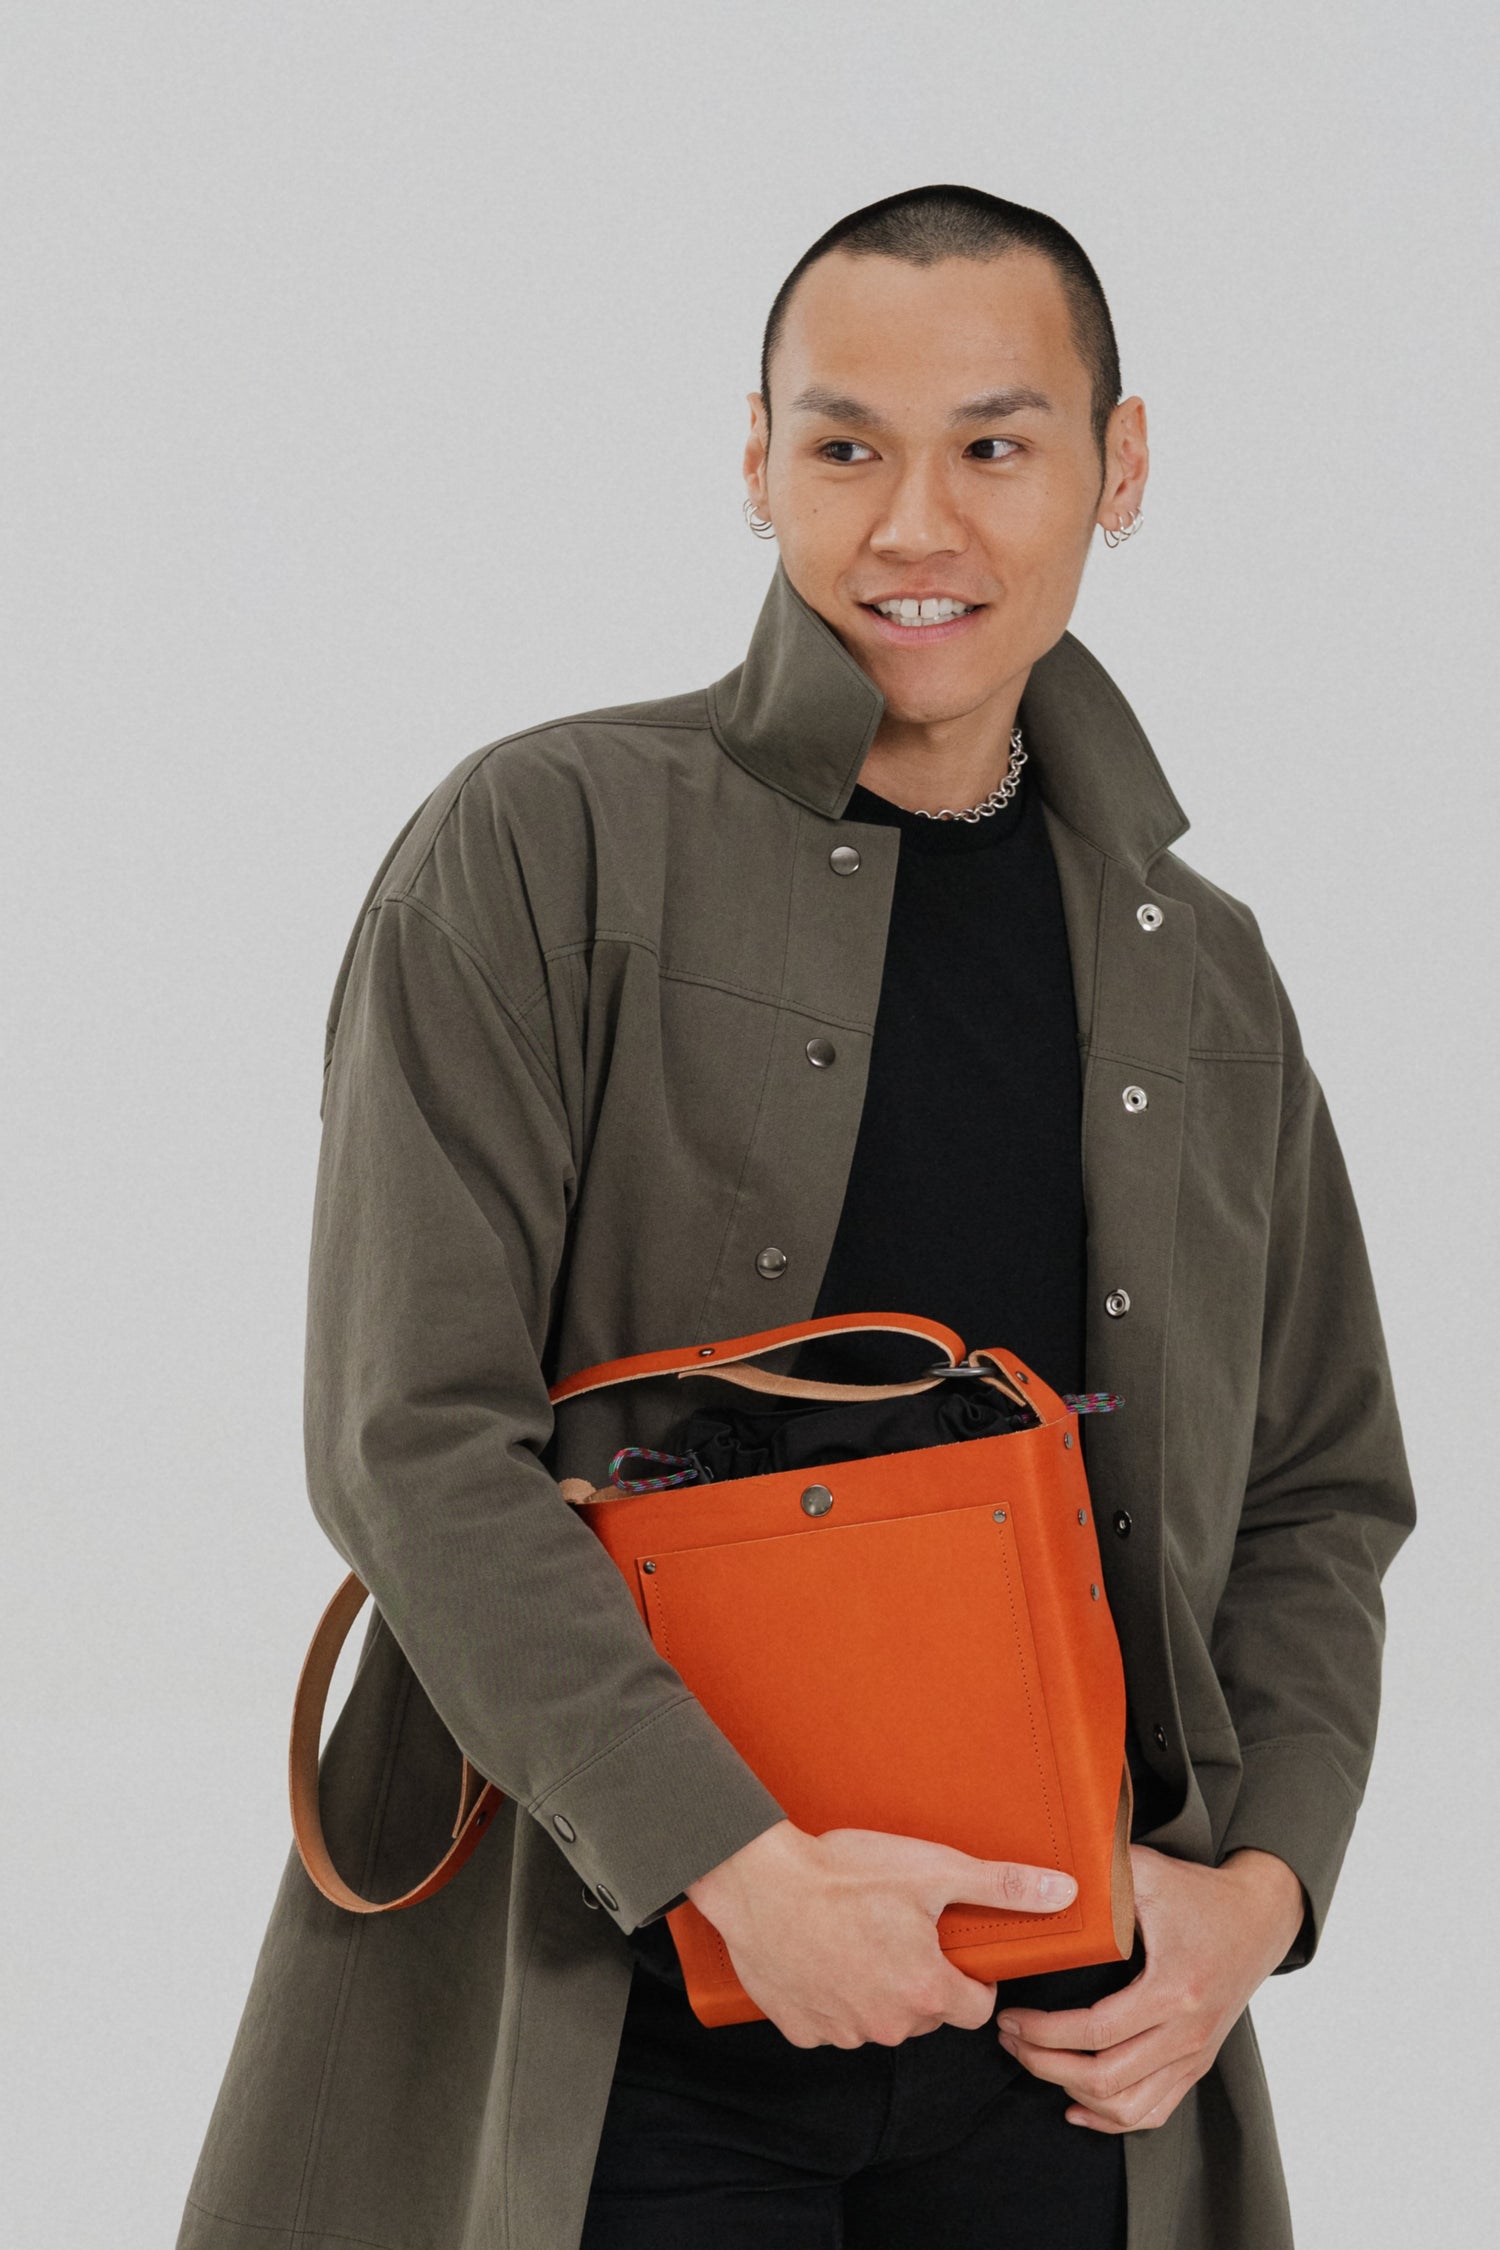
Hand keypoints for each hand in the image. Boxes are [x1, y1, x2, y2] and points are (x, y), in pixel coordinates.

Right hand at [686, 1818, 1078, 2049]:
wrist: (758, 1880)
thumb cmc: (844, 1872)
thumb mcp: (933, 1869)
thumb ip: (1003, 1886)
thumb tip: (1064, 1892)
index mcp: (926, 1992)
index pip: (976, 2009)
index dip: (970, 1977)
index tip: (951, 1948)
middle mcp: (887, 2026)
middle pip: (925, 2014)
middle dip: (920, 1980)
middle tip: (898, 1930)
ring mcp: (840, 2033)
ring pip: (877, 2020)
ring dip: (875, 1990)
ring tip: (856, 1936)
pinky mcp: (800, 2030)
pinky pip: (830, 2022)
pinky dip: (830, 1996)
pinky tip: (821, 1954)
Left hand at [995, 1845, 1306, 2132]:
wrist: (1258, 1918)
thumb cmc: (1198, 1893)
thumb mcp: (1147, 1872)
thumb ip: (1099, 1871)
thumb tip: (1045, 1877)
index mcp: (1172, 1990)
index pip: (1096, 2030)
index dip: (1044, 2032)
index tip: (1010, 2018)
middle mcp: (1187, 2033)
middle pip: (1106, 2077)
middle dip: (1046, 2064)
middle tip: (1011, 2039)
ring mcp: (1194, 2055)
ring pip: (1127, 2105)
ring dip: (1072, 2092)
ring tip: (1035, 2061)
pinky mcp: (1196, 2064)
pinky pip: (1154, 2111)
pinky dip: (1111, 2118)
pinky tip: (1076, 2104)